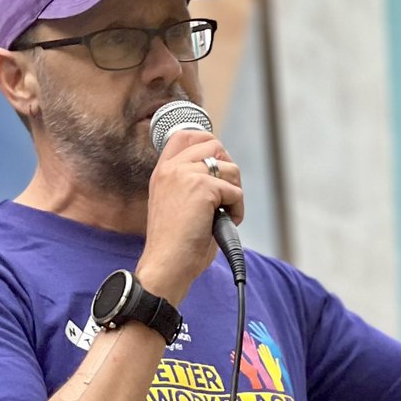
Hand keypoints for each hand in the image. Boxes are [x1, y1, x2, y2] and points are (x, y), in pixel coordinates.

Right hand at [137, 127, 242, 303]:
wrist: (166, 265)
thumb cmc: (174, 246)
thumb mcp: (176, 205)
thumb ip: (191, 183)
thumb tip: (223, 171)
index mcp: (163, 172)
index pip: (185, 135)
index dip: (207, 143)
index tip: (217, 164)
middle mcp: (172, 168)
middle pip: (214, 145)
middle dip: (227, 170)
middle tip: (224, 197)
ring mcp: (186, 175)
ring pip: (230, 168)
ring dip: (234, 194)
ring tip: (222, 216)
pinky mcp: (203, 188)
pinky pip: (235, 191)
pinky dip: (237, 211)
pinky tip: (222, 224)